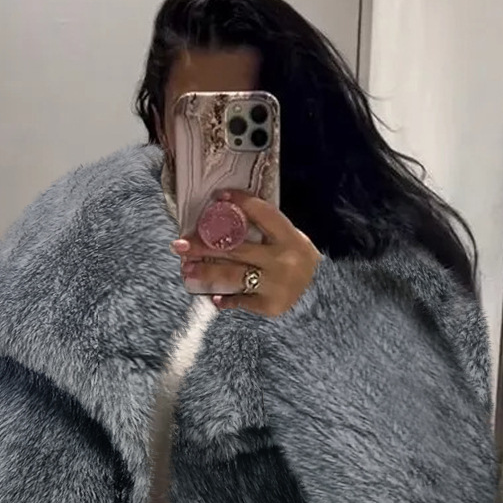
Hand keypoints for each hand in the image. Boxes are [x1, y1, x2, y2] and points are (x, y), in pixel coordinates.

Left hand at [172, 190, 322, 315]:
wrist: (323, 299)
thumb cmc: (301, 264)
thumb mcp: (293, 242)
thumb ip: (268, 231)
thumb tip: (228, 218)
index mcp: (290, 237)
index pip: (262, 213)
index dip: (240, 203)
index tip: (218, 197)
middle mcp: (282, 260)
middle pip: (236, 248)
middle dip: (203, 245)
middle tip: (179, 243)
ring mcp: (275, 284)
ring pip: (233, 275)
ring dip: (206, 272)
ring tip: (186, 269)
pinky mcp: (270, 305)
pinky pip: (241, 301)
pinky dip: (226, 300)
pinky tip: (213, 298)